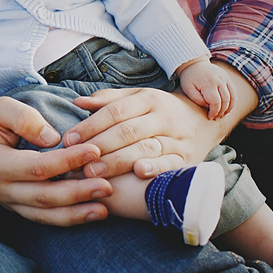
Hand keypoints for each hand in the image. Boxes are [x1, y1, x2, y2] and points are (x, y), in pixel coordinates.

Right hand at [0, 89, 112, 225]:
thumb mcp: (2, 108)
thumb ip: (26, 120)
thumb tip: (54, 138)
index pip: (37, 167)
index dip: (67, 161)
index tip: (94, 150)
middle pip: (44, 196)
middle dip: (78, 192)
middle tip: (108, 185)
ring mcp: (7, 202)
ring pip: (45, 214)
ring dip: (77, 213)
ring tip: (104, 208)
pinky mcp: (16, 207)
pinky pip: (43, 218)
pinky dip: (68, 218)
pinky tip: (90, 214)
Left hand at [66, 62, 256, 179]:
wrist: (203, 121)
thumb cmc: (158, 111)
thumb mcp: (136, 99)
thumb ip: (107, 101)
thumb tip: (78, 102)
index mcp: (148, 99)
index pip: (115, 111)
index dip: (90, 125)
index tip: (69, 139)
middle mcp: (163, 117)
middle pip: (127, 130)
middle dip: (100, 146)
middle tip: (77, 160)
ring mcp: (177, 138)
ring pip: (146, 148)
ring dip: (119, 161)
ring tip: (94, 172)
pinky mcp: (186, 158)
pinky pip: (170, 163)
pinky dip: (155, 168)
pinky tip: (137, 173)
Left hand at [178, 60, 232, 119]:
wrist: (194, 63)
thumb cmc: (189, 78)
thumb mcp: (188, 89)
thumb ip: (197, 99)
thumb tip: (208, 106)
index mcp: (209, 83)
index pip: (216, 102)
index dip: (214, 112)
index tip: (210, 117)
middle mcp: (219, 80)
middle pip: (226, 100)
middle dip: (222, 112)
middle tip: (216, 118)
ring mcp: (225, 78)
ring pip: (233, 97)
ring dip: (229, 108)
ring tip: (223, 114)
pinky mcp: (227, 78)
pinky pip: (234, 91)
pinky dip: (232, 101)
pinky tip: (227, 107)